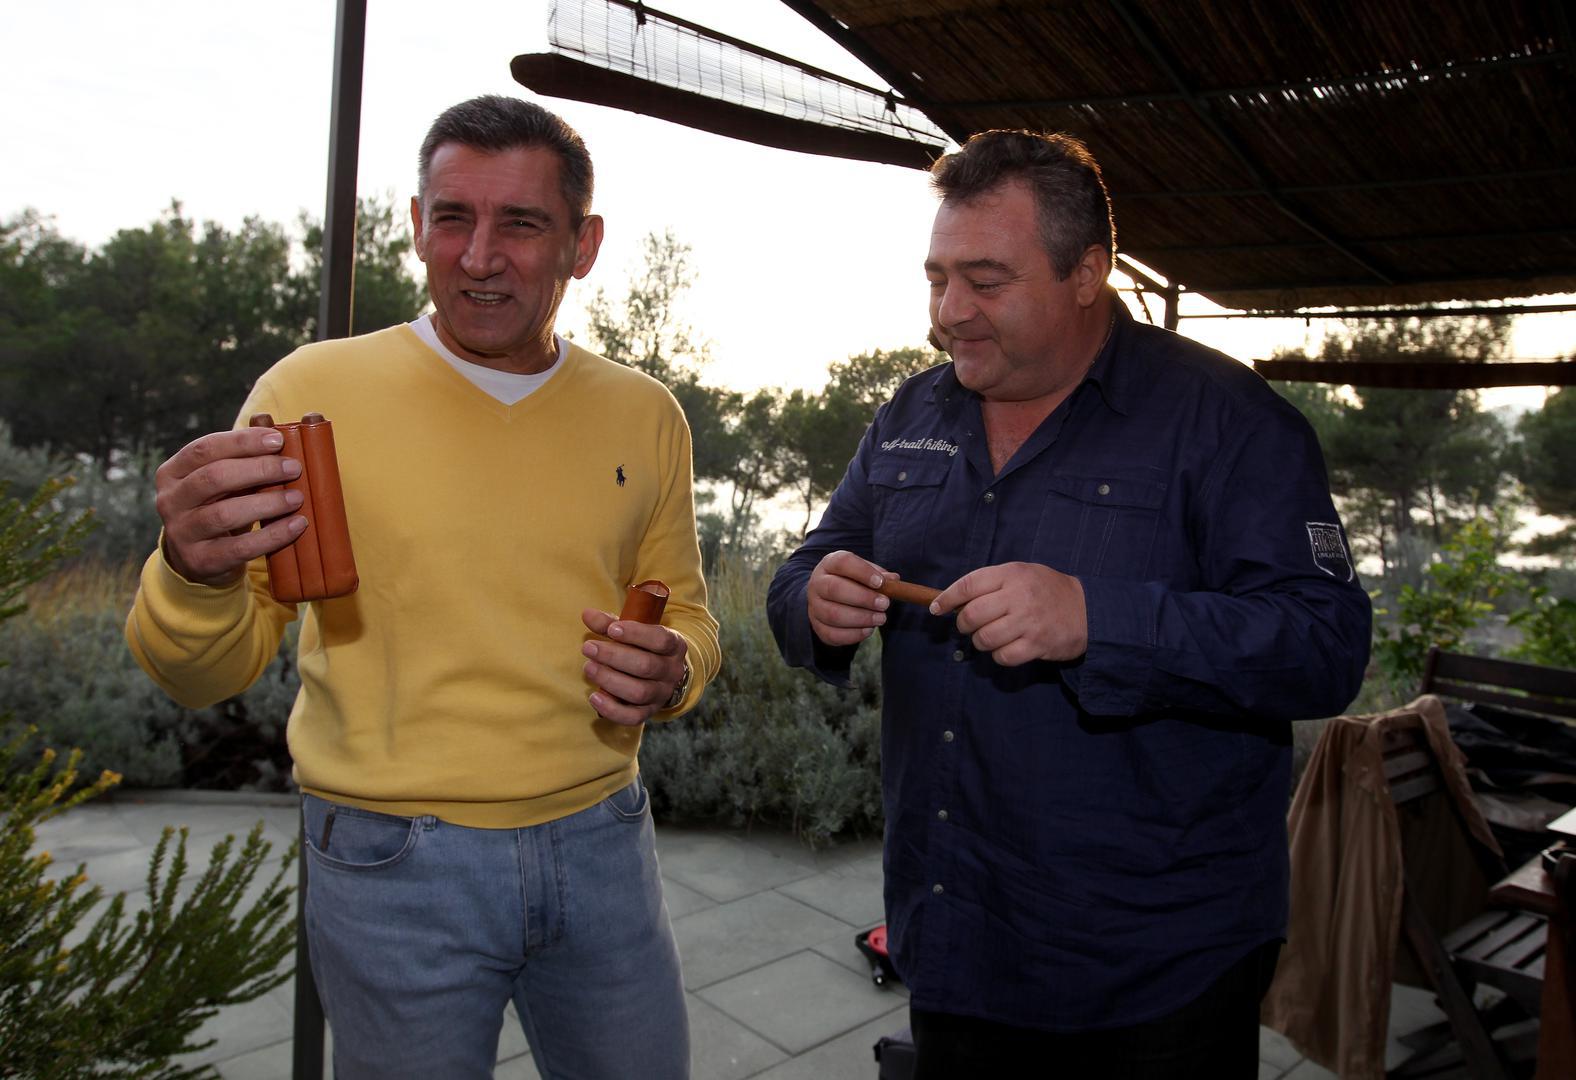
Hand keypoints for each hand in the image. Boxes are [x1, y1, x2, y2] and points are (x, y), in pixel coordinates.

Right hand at [154, 427, 307, 586]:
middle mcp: (170, 501)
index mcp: (172, 472)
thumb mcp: (224, 481)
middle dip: (258, 469)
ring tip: (296, 498)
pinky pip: (239, 548)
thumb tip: (274, 425)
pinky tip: (296, 525)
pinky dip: (272, 535)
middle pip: (213, 478)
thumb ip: (242, 456)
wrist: (199, 558)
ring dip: (266, 503)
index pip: (205, 449)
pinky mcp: (200, 561)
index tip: (278, 440)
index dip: (242, 442)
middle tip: (293, 468)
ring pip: (223, 514)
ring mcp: (181, 532)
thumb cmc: (219, 506)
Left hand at [580, 608, 689, 725]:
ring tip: (589, 668)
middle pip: (646, 666)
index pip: (660, 639)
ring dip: (610, 680)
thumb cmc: (643, 647)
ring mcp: (662, 694)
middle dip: (614, 656)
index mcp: (674, 646)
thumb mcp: (634, 631)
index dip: (636, 634)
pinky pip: (633, 717)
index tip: (611, 630)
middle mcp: (672, 671)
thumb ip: (611, 624)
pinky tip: (594, 697)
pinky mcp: (649, 712)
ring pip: (639, 692)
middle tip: (588, 648)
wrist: (661, 674)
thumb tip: (587, 615)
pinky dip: (612, 709)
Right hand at [806, 550, 891, 645]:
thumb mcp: (864, 572)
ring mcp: (814, 606)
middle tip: (884, 604)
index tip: (880, 583)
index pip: (842, 562)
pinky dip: (853, 635)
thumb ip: (879, 575)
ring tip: (880, 618)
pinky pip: (832, 634)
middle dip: (863, 598)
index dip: (862, 572)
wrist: (829, 597)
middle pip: (834, 589)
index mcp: (830, 564)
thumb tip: (893, 579)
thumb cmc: (852, 581)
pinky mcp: (817, 627)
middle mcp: (817, 583)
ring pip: (833, 614)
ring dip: (861, 618)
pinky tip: (868, 630)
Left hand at [930, 562, 1087, 665]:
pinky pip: (1003, 656)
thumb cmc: (1047, 591)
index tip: (936, 608)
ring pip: (984, 638)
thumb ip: (993, 583)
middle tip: (968, 626)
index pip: (969, 584)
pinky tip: (1007, 648)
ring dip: (980, 642)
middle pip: (972, 614)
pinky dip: (999, 656)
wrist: (1088, 610)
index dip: (947, 598)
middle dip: (963, 624)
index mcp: (1012, 574)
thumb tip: (955, 601)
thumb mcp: (1022, 574)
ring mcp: (1028, 621)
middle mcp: (1019, 596)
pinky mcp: (1037, 644)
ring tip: (989, 637)